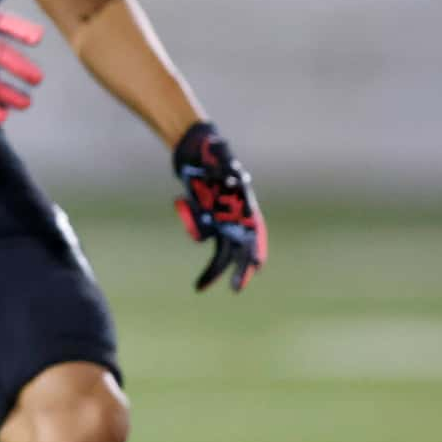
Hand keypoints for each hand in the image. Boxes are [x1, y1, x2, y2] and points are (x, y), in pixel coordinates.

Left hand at [173, 121, 267, 291]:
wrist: (194, 153)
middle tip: (235, 289)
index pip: (257, 232)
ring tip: (199, 288)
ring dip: (213, 270)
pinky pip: (202, 235)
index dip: (257, 249)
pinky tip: (183, 203)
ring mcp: (222, 220)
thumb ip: (225, 165)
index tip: (255, 266)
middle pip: (241, 248)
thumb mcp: (218, 155)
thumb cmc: (211, 152)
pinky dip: (193, 230)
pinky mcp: (208, 220)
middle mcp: (237, 216)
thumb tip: (232, 176)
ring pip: (222, 251)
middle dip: (239, 269)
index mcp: (246, 204)